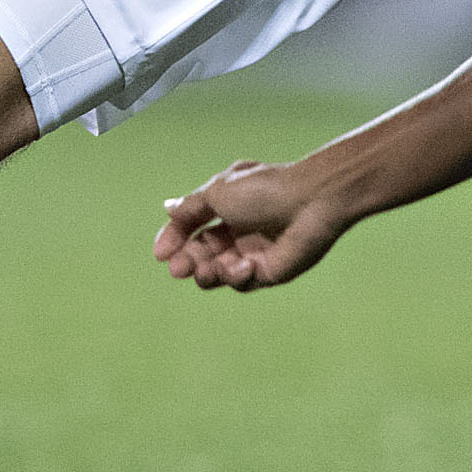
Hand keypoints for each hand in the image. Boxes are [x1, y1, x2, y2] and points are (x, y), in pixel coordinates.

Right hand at [153, 157, 350, 290]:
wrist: (311, 203)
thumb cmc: (265, 190)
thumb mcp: (219, 192)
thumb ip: (191, 207)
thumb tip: (167, 208)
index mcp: (228, 206)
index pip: (192, 227)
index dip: (174, 240)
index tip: (160, 253)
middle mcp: (239, 229)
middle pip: (201, 254)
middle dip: (186, 262)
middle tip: (178, 269)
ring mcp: (253, 251)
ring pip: (217, 272)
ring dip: (207, 273)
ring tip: (208, 269)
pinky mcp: (268, 272)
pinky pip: (241, 282)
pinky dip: (236, 276)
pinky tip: (244, 265)